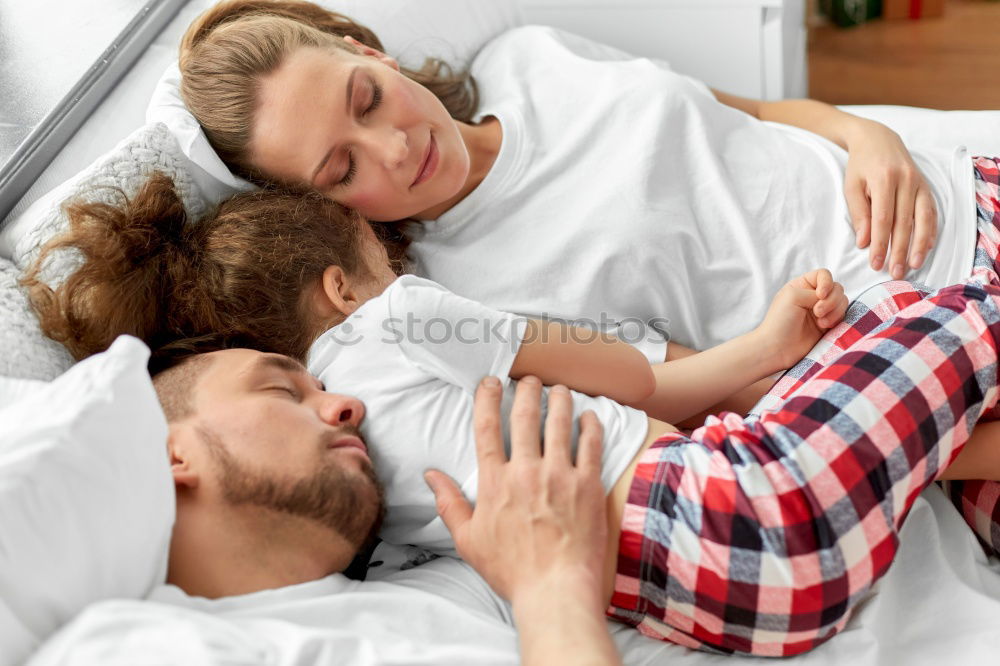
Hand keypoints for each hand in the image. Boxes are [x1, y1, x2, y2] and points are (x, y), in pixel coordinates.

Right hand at [424, 376, 606, 610]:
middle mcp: (526, 471)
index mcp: (495, 482)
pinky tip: (589, 416)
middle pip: (524, 417)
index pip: (486, 428)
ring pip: (559, 423)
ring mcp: (560, 476)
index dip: (487, 399)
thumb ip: (448, 503)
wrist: (555, 591)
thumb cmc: (511, 570)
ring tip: (559, 389)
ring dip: (559, 400)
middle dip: (527, 390)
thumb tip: (431, 475)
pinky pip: (591, 445)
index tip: (490, 382)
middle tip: (530, 379)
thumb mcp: (468, 540)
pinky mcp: (588, 485)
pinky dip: (590, 425)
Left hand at [754, 269, 846, 370]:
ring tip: (820, 322)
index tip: (820, 295)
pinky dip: (836, 319)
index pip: (823, 275)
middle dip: (831, 300)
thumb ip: (816, 291)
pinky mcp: (828, 324)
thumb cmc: (780, 320)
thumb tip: (830, 297)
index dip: (827, 282)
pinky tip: (823, 327)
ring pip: (842, 301)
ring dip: (834, 310)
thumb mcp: (793, 296)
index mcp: (801, 285)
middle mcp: (812, 296)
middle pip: (837, 288)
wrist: (778, 347)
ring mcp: (821, 310)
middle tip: (817, 312)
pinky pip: (843, 315)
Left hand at [843, 119, 938, 278]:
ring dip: (919, 245)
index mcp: (884, 179)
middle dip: (899, 250)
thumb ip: (859, 213)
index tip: (876, 264)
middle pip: (904, 222)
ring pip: (922, 218)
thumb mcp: (851, 186)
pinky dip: (930, 231)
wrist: (878, 139)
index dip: (881, 244)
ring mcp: (919, 183)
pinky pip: (931, 212)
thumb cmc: (860, 166)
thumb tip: (864, 242)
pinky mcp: (926, 186)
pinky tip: (925, 248)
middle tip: (895, 273)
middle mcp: (906, 181)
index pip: (883, 219)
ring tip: (913, 265)